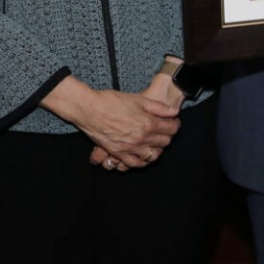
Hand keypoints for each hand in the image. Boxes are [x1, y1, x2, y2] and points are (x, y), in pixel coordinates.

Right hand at [46, 77, 178, 169]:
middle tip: (164, 130)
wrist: (89, 109)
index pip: (171, 129)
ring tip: (154, 142)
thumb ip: (159, 107)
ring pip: (152, 155)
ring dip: (156, 149)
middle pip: (164, 142)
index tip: (172, 122)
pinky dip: (141, 161)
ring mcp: (129, 147)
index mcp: (148, 123)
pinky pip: (134, 163)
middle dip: (167, 135)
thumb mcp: (139, 99)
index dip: (175, 124)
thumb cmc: (112, 101)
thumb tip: (174, 113)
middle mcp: (141, 138)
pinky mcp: (117, 153)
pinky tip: (142, 155)